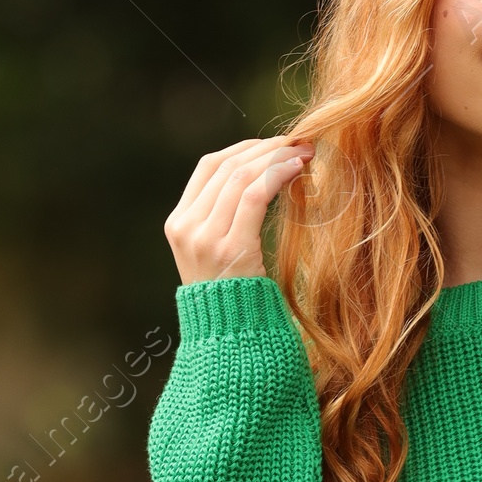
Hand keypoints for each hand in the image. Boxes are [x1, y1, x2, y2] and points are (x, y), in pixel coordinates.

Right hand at [165, 137, 314, 282]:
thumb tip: (260, 174)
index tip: (273, 143)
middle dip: (265, 148)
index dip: (243, 147)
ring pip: (242, 176)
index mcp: (178, 223)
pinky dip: (278, 174)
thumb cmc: (233, 295)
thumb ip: (225, 216)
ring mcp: (204, 238)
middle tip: (297, 142)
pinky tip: (297, 168)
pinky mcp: (230, 248)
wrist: (231, 339)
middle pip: (226, 166)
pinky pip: (255, 195)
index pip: (208, 166)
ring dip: (276, 157)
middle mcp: (185, 226)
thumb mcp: (216, 251)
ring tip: (304, 152)